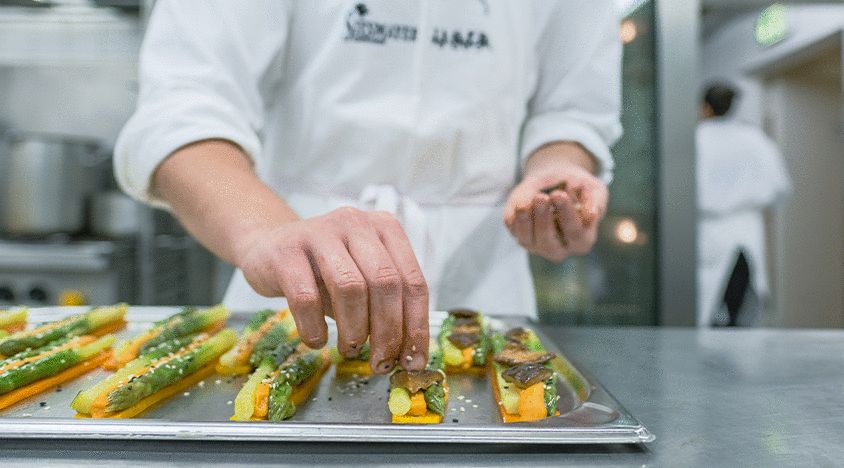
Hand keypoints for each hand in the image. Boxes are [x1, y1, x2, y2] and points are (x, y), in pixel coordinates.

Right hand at [236, 207, 428, 373]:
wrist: (268, 248)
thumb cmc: (323, 271)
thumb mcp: (361, 281)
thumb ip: (384, 308)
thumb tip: (406, 355)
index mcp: (385, 228)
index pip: (413, 281)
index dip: (416, 326)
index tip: (412, 362)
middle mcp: (356, 223)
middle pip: (385, 283)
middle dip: (388, 332)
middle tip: (381, 363)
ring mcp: (319, 232)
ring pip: (350, 287)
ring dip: (354, 330)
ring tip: (349, 349)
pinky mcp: (286, 251)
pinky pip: (306, 297)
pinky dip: (315, 327)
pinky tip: (316, 340)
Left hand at [504, 143, 607, 261]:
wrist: (558, 180)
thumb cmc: (580, 188)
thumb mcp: (594, 189)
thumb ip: (595, 200)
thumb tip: (591, 213)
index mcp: (581, 241)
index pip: (575, 233)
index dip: (567, 215)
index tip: (559, 195)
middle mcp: (559, 249)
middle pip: (549, 242)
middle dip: (544, 220)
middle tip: (542, 197)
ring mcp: (536, 245)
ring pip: (527, 240)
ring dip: (526, 220)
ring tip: (530, 198)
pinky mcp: (519, 234)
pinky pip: (513, 228)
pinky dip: (515, 215)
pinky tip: (522, 199)